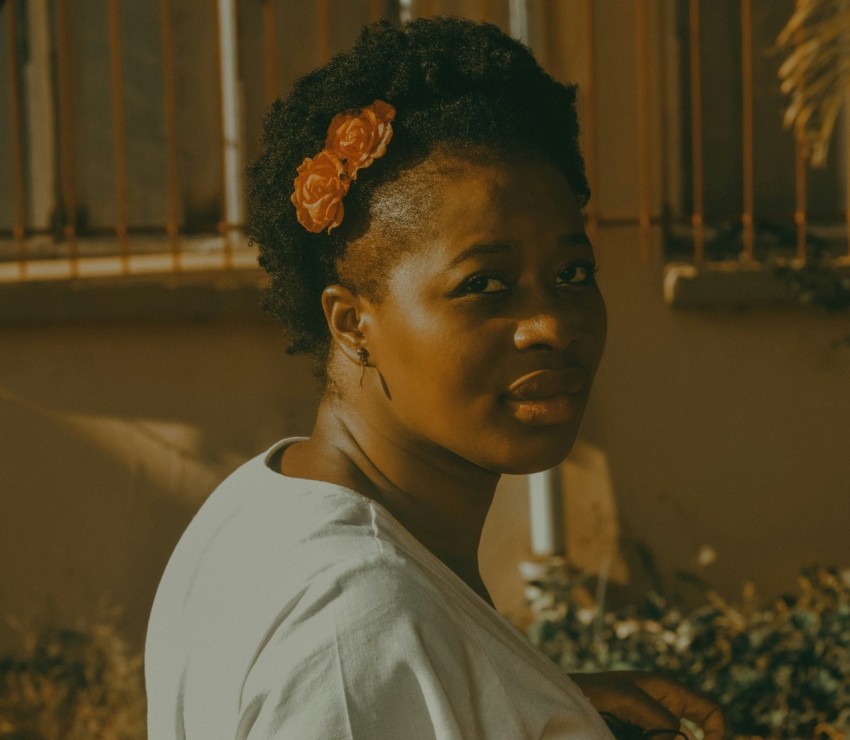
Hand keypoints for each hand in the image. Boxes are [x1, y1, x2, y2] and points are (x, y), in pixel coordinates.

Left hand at [569, 671, 724, 738]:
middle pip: (695, 735)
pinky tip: (625, 736)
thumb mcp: (630, 700)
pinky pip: (658, 737)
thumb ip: (661, 721)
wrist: (563, 703)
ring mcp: (652, 727)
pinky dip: (656, 739)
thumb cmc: (594, 691)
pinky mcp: (640, 735)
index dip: (719, 733)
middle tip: (658, 739)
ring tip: (631, 734)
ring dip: (669, 738)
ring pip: (674, 738)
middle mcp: (666, 710)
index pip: (712, 712)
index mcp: (670, 692)